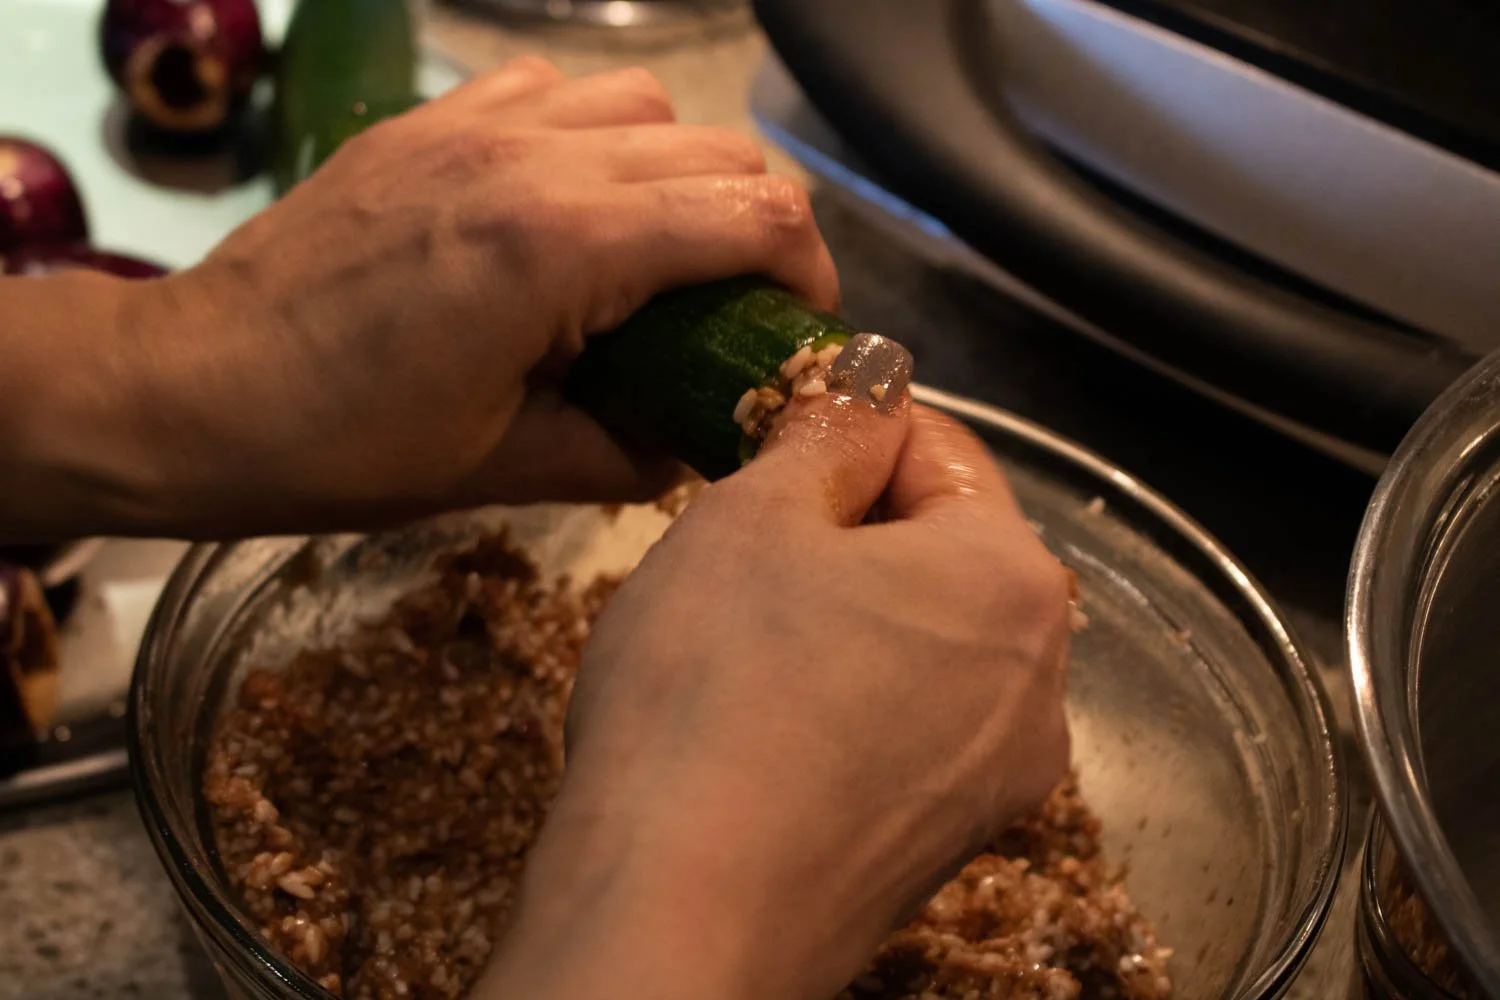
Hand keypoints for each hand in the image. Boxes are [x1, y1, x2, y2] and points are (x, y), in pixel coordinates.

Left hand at [1, 57, 837, 538]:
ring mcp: (476, 123)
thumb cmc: (340, 444)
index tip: (797, 332)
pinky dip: (599, 136)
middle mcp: (533, 157)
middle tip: (738, 308)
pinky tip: (573, 202)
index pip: (754, 216)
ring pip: (647, 104)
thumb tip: (698, 448)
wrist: (191, 387)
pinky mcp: (430, 118)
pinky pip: (558, 91)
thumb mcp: (502, 467)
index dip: (806, 275)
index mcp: (562, 247)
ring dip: (684, 172)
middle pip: (721, 151)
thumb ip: (626, 451)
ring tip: (659, 251)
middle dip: (760, 228)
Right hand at [481, 382, 1072, 999]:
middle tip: (737, 547)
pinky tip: (759, 723)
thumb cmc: (712, 693)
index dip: (843, 428)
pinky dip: (843, 703)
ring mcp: (997, 779)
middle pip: (940, 552)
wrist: (676, 918)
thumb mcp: (754, 515)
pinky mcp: (942, 847)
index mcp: (1014, 579)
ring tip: (738, 643)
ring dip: (840, 618)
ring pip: (920, 644)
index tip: (762, 440)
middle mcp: (1039, 683)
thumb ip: (828, 430)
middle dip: (842, 531)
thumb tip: (870, 380)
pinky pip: (902, 731)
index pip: (939, 448)